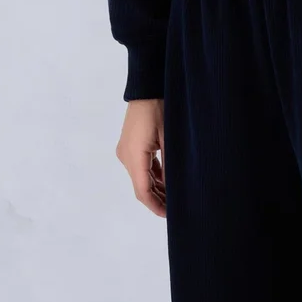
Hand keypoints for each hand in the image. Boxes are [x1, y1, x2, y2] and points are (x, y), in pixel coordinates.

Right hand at [115, 98, 166, 216]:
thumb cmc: (160, 107)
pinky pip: (140, 166)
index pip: (142, 190)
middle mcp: (126, 156)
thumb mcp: (169, 137)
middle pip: (141, 186)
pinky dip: (152, 175)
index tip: (169, 215)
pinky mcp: (129, 145)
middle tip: (176, 207)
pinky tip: (166, 180)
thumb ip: (170, 164)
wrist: (146, 86)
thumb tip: (174, 188)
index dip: (155, 206)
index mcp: (134, 156)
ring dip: (155, 187)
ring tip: (174, 195)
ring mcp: (126, 151)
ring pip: (140, 177)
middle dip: (157, 199)